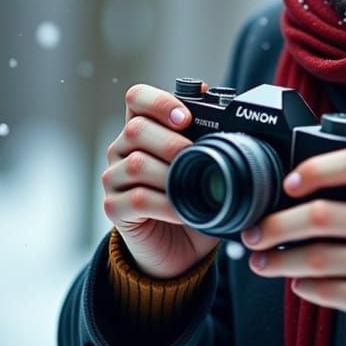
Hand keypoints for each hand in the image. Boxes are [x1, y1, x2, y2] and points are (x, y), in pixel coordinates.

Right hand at [102, 83, 220, 278]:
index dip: (159, 101)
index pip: (137, 98)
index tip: (186, 117)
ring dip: (170, 174)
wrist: (180, 247)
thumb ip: (211, 138)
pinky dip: (166, 204)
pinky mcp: (114, 208)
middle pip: (136, 129)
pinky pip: (137, 199)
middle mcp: (123, 149)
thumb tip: (231, 110)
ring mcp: (114, 178)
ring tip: (191, 186)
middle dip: (172, 141)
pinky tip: (183, 210)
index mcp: (144, 129)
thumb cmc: (194, 198)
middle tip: (195, 156)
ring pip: (135, 164)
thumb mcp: (207, 165)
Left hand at [240, 148, 345, 345]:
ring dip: (278, 260)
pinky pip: (327, 290)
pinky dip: (303, 287)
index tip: (287, 183)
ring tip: (262, 260)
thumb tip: (298, 194)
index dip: (314, 169)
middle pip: (322, 215)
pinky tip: (296, 282)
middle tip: (256, 231)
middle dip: (276, 224)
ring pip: (316, 258)